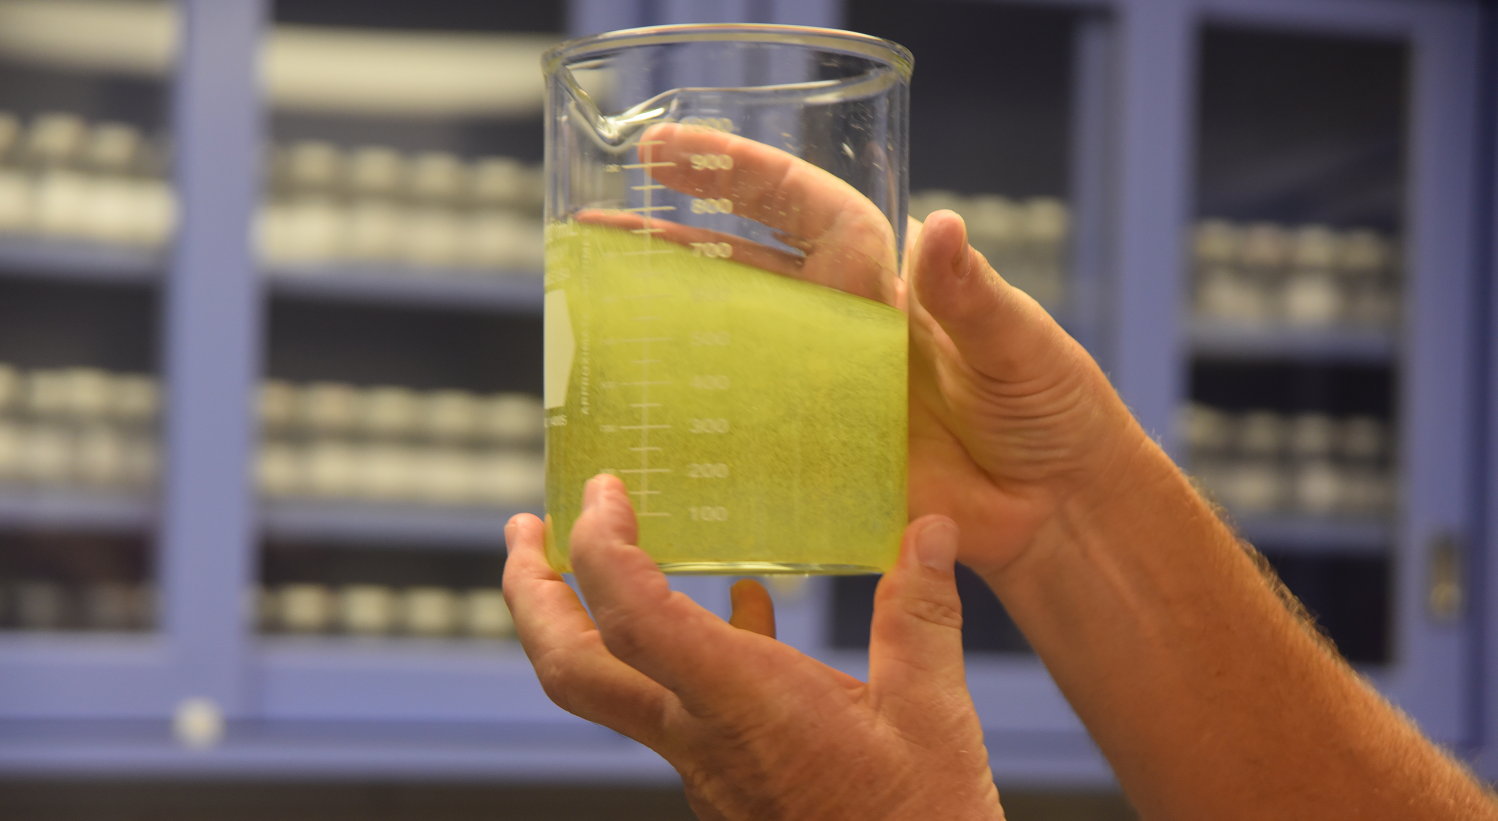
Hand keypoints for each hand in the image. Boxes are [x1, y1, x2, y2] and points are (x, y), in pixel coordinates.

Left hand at [503, 474, 1003, 820]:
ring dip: (585, 616)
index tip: (603, 491)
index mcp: (744, 707)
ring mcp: (705, 763)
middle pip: (570, 668)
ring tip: (599, 552)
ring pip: (611, 686)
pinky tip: (744, 609)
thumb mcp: (932, 715)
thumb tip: (929, 529)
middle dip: (530, 592)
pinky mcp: (725, 777)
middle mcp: (702, 736)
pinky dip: (684, 644)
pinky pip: (676, 702)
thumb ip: (920, 616)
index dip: (600, 548)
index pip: (632, 619)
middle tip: (523, 527)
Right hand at [617, 124, 1147, 576]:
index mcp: (884, 283)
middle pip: (743, 272)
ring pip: (732, 351)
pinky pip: (748, 438)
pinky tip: (647, 427)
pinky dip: (700, 431)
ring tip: (594, 319)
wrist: (1059, 509)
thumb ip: (970, 292)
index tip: (670, 152)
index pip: (801, 211)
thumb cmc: (1052, 408)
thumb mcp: (1017, 340)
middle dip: (671, 245)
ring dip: (668, 333)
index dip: (737, 177)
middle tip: (596, 228)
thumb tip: (935, 227)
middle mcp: (841, 329)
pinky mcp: (820, 456)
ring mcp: (824, 393)